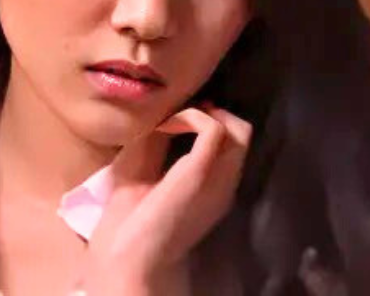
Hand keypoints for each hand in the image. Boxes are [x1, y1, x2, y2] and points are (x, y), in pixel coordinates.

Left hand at [80, 103, 252, 295]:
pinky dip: (190, 116)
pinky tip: (166, 125)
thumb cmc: (129, 220)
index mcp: (213, 188)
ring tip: (172, 121)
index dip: (212, 121)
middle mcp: (224, 185)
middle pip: (243, 134)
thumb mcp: (145, 171)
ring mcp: (218, 180)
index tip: (183, 115)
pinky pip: (213, 129)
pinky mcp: (200, 173)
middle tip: (181, 114)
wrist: (125, 256)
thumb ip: (160, 144)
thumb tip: (167, 115)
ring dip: (203, 114)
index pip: (234, 147)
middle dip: (213, 113)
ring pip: (240, 130)